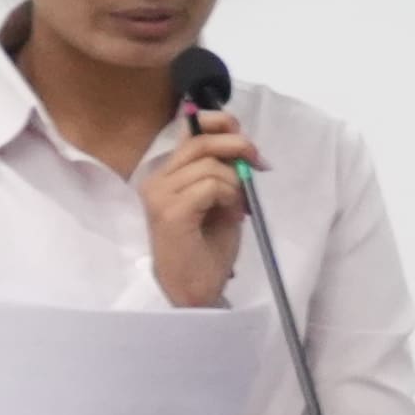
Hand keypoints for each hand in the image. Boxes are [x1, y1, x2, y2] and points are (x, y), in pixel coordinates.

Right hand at [142, 110, 257, 310]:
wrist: (194, 289)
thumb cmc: (208, 248)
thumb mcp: (221, 199)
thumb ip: (223, 171)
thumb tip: (243, 142)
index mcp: (166, 174)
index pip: (189, 130)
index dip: (220, 124)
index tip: (246, 142)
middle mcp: (156, 180)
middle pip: (200, 142)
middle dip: (237, 147)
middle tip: (257, 164)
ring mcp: (159, 195)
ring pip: (210, 166)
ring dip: (235, 184)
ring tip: (235, 207)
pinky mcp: (170, 211)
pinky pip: (211, 186)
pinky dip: (229, 197)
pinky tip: (229, 215)